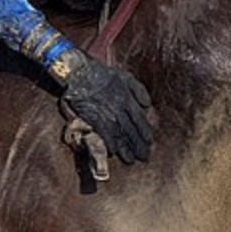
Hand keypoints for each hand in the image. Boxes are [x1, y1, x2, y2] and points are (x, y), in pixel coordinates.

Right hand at [53, 48, 152, 163]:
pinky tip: (113, 152)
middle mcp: (118, 108)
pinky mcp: (93, 117)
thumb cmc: (102, 73)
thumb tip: (147, 105)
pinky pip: (103, 133)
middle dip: (138, 145)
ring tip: (131, 160)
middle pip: (131, 130)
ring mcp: (106, 114)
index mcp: (127, 98)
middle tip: (144, 157)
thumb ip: (139, 90)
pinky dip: (109, 143)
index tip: (150, 142)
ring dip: (125, 148)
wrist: (80, 72)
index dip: (145, 132)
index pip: (139, 119)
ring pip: (119, 134)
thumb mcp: (125, 77)